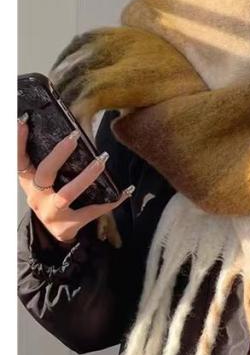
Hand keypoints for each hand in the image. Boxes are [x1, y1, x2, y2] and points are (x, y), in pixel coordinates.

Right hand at [17, 112, 134, 244]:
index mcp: (29, 184)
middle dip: (59, 154)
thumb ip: (50, 165)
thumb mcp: (44, 184)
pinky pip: (92, 211)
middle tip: (74, 136)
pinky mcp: (69, 225)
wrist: (57, 233)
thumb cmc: (52, 201)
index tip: (24, 122)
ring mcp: (52, 213)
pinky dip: (110, 201)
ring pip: (67, 193)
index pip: (20, 160)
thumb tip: (70, 135)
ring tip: (101, 160)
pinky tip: (124, 192)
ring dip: (86, 176)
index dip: (19, 142)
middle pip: (45, 173)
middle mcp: (37, 198)